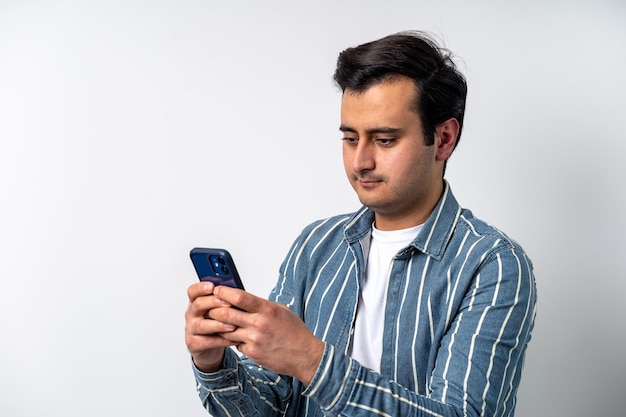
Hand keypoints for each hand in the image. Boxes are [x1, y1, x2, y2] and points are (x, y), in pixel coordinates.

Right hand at [184, 281, 238, 371]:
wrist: (210, 348)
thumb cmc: (216, 324)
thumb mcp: (219, 309)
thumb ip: (224, 300)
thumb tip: (237, 291)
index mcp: (196, 302)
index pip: (193, 291)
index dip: (201, 287)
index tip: (212, 286)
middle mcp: (191, 314)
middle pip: (198, 304)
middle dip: (214, 302)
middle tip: (229, 304)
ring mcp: (191, 329)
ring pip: (202, 325)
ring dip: (219, 324)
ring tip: (233, 325)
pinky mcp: (194, 343)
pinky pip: (208, 341)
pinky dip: (222, 340)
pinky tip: (233, 339)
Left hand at [208, 285, 324, 385]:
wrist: (304, 355)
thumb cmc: (295, 331)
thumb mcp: (281, 310)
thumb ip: (262, 304)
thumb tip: (243, 298)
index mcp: (267, 309)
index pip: (239, 297)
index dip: (224, 292)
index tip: (217, 290)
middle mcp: (259, 324)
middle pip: (225, 313)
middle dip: (214, 309)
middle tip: (210, 306)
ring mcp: (254, 340)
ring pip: (225, 330)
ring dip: (219, 326)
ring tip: (218, 321)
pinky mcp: (252, 353)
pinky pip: (235, 344)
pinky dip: (233, 340)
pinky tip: (236, 336)